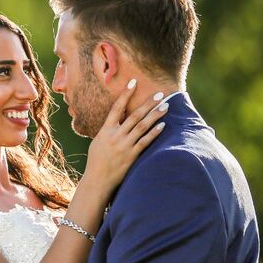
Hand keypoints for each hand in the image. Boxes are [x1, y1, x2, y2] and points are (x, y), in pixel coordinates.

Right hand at [84, 80, 168, 195]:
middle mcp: (116, 136)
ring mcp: (124, 145)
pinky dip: (154, 132)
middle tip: (160, 93)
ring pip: (142, 126)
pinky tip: (162, 125)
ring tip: (166, 106)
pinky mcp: (132, 155)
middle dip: (148, 103)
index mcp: (105, 130)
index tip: (133, 82)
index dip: (125, 94)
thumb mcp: (98, 142)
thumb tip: (118, 120)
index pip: (116, 108)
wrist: (97, 180)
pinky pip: (145, 141)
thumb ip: (109, 130)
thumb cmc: (96, 161)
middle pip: (135, 115)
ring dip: (155, 115)